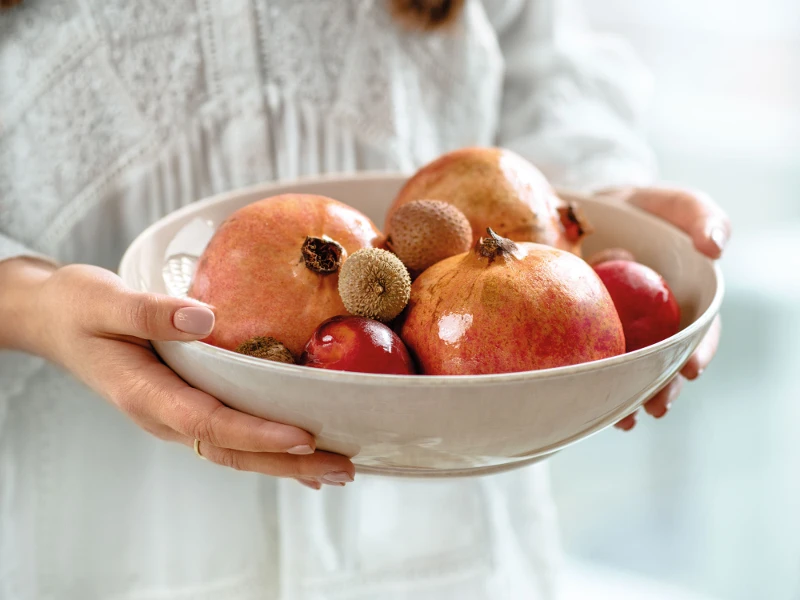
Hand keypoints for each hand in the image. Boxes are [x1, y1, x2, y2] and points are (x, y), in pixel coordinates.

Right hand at [0, 260, 353, 488]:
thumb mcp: (103, 301)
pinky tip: (301, 456)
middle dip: (288, 462)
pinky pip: (230, 435)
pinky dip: (268, 448)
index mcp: (144, 394)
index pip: (208, 422)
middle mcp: (164, 415)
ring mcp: (176, 416)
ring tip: (338, 467)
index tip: (304, 435)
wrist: (55, 321)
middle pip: (232, 449)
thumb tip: (203, 318)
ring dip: (286, 462)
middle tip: (343, 466)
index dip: (257, 432)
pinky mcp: (186, 406)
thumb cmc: (77, 309)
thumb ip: (148, 312)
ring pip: (235, 449)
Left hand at [593, 186, 730, 429]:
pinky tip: (582, 402)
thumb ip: (698, 215)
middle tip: (656, 406)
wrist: (579, 213)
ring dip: (628, 398)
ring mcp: (618, 334)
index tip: (691, 368)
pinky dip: (587, 385)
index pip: (698, 332)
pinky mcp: (582, 338)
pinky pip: (587, 366)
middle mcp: (654, 324)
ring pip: (627, 373)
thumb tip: (716, 248)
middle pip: (663, 363)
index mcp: (682, 301)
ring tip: (624, 418)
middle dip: (663, 389)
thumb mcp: (668, 205)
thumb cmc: (635, 210)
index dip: (699, 351)